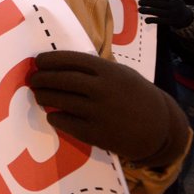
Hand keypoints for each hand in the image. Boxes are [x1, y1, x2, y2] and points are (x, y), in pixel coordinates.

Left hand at [29, 50, 188, 166]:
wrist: (160, 128)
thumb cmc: (135, 95)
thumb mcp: (121, 73)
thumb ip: (95, 68)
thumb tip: (60, 64)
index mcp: (108, 71)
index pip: (70, 60)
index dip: (50, 60)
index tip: (38, 61)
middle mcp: (102, 89)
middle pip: (62, 80)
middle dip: (42, 78)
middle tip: (33, 79)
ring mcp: (99, 112)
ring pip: (61, 101)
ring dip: (44, 96)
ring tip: (38, 94)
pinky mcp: (97, 134)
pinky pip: (67, 123)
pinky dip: (55, 118)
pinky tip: (52, 115)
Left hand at [138, 0, 193, 28]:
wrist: (188, 19)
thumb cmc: (175, 8)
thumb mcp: (172, 1)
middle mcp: (174, 6)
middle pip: (156, 3)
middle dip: (146, 2)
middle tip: (139, 2)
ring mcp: (173, 14)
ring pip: (157, 12)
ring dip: (146, 10)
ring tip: (140, 9)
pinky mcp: (171, 22)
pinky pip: (159, 20)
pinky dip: (151, 20)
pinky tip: (146, 20)